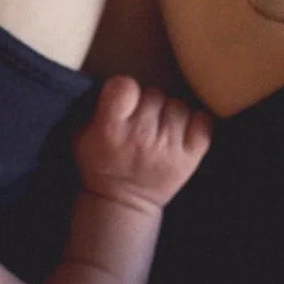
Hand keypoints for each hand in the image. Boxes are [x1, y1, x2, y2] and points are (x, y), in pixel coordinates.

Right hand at [73, 75, 211, 211]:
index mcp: (111, 129)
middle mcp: (141, 136)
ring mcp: (168, 147)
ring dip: (169, 114)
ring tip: (159, 129)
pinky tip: (182, 131)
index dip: (124, 88)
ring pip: (178, 106)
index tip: (123, 100)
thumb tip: (109, 81)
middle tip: (141, 120)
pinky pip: (203, 122)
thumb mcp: (80, 136)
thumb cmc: (100, 164)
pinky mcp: (190, 158)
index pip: (125, 86)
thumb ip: (93, 108)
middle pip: (155, 94)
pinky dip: (195, 124)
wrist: (123, 202)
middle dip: (148, 104)